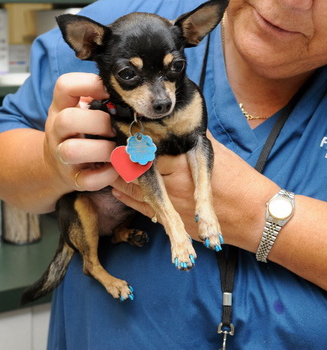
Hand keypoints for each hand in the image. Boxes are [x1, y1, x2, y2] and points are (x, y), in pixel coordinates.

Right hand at [43, 73, 118, 192]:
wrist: (58, 165)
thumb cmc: (79, 133)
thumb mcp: (80, 112)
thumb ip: (98, 101)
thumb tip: (129, 97)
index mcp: (61, 108)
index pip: (65, 85)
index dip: (89, 84)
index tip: (110, 92)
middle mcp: (57, 131)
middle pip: (67, 119)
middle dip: (100, 122)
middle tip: (116, 128)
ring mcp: (62, 157)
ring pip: (72, 151)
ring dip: (103, 150)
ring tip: (118, 149)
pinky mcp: (74, 179)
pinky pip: (88, 180)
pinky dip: (107, 175)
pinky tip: (116, 168)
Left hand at [112, 132, 277, 246]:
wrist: (252, 215)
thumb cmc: (238, 180)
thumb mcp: (214, 151)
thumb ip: (191, 136)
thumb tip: (176, 121)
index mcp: (180, 164)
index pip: (144, 151)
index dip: (129, 142)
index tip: (117, 132)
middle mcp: (170, 185)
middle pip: (135, 171)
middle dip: (120, 160)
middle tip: (107, 149)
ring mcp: (169, 205)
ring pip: (134, 190)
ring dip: (120, 178)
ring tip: (109, 167)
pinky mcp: (173, 219)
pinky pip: (142, 208)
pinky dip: (128, 197)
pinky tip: (117, 189)